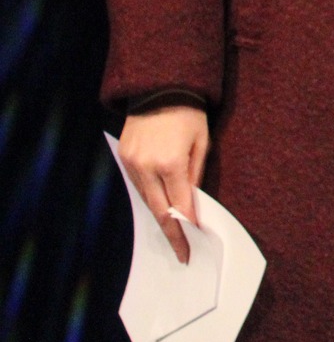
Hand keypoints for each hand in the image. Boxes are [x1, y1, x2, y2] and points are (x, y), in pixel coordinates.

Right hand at [117, 105, 210, 263]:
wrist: (160, 89)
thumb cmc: (189, 114)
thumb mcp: (202, 143)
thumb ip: (196, 174)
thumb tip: (193, 203)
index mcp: (170, 163)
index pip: (179, 204)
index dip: (186, 225)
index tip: (192, 244)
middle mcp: (147, 166)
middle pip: (159, 209)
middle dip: (171, 232)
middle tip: (181, 252)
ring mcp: (132, 163)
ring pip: (146, 199)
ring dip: (160, 216)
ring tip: (174, 234)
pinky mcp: (124, 158)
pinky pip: (138, 185)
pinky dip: (150, 197)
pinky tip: (161, 208)